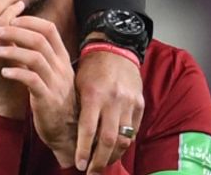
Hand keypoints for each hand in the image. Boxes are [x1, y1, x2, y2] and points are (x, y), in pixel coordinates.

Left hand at [0, 16, 76, 167]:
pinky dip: (17, 73)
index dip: (28, 20)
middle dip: (15, 31)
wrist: (66, 130)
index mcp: (61, 57)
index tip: (9, 18)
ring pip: (36, 57)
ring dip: (13, 50)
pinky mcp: (48, 99)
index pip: (49, 28)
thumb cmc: (52, 97)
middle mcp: (61, 67)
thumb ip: (36, 53)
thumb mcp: (49, 72)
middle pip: (40, 39)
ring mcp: (56, 83)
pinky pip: (33, 81)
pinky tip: (4, 71)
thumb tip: (14, 32)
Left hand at [75, 50, 143, 173]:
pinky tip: (115, 152)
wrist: (115, 49)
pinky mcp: (140, 104)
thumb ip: (77, 107)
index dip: (84, 150)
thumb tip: (71, 134)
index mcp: (94, 95)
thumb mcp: (77, 83)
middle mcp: (113, 100)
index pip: (88, 129)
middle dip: (99, 160)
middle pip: (109, 140)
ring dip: (113, 156)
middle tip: (91, 173)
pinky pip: (134, 131)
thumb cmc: (90, 68)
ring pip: (124, 139)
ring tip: (102, 165)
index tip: (79, 165)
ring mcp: (129, 103)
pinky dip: (124, 144)